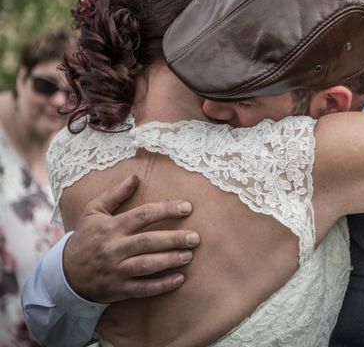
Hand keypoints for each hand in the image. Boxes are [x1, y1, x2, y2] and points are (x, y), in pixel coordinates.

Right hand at [63, 176, 200, 302]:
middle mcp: (114, 248)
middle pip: (148, 242)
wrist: (65, 274)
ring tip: (189, 255)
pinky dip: (161, 285)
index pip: (143, 215)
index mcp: (111, 227)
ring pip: (146, 265)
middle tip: (195, 237)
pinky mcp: (118, 289)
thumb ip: (115, 194)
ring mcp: (116, 270)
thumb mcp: (93, 212)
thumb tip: (135, 177)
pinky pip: (142, 288)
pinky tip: (179, 279)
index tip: (187, 207)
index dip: (166, 210)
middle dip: (174, 239)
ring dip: (170, 260)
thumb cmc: (85, 238)